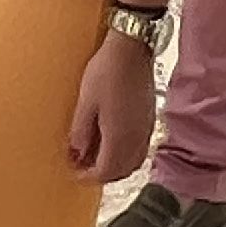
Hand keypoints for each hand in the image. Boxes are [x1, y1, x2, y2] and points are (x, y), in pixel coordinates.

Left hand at [67, 35, 155, 183]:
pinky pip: (140, 148)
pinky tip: (113, 141)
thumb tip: (76, 153)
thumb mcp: (85, 102)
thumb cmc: (107, 71)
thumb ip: (80, 132)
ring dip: (115, 165)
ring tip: (96, 155)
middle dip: (102, 174)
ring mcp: (146, 128)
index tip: (75, 172)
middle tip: (83, 166)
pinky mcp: (150, 119)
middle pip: (121, 171)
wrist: (131, 49)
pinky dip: (126, 154)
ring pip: (133, 161)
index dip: (89, 176)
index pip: (106, 171)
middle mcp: (136, 137)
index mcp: (119, 136)